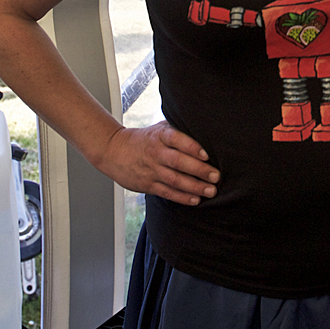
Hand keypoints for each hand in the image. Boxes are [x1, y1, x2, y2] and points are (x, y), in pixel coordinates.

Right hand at [93, 121, 219, 205]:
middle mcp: (156, 153)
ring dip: (194, 187)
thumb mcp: (158, 128)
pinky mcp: (147, 185)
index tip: (206, 155)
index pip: (176, 139)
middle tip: (216, 176)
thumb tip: (204, 130)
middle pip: (178, 162)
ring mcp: (151, 170)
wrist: (113, 151)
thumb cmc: (143, 139)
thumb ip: (178, 130)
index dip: (191, 146)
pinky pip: (167, 192)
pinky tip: (195, 200)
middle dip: (199, 170)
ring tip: (211, 191)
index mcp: (159, 136)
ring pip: (175, 180)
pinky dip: (182, 197)